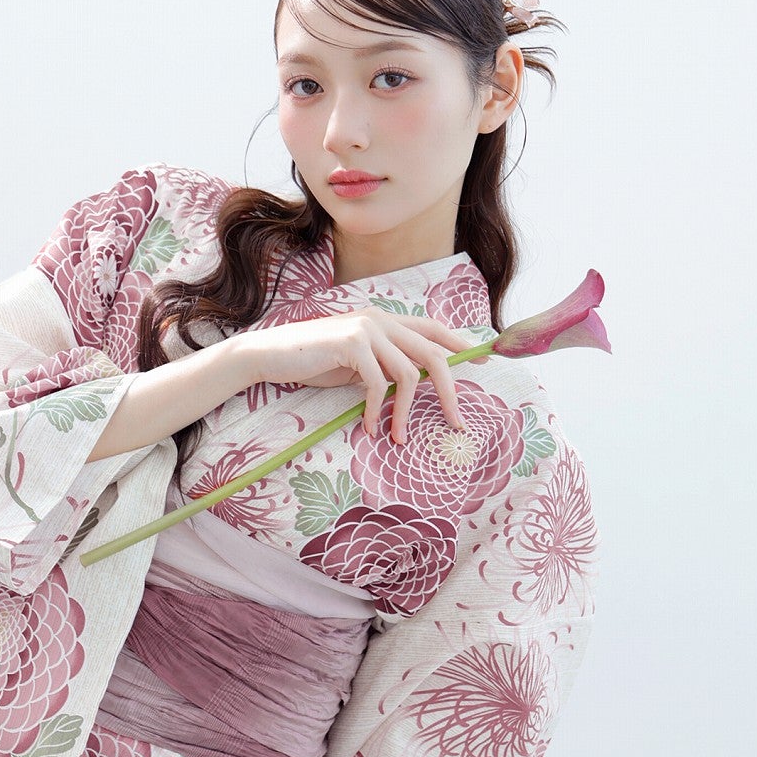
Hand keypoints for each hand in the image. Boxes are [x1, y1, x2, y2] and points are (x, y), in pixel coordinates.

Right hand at [231, 306, 485, 443]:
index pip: (434, 328)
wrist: (270, 355)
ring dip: (405, 413)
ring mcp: (367, 328)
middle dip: (449, 391)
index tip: (486, 362)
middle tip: (457, 422)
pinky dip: (377, 411)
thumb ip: (384, 367)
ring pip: (409, 374)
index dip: (461, 344)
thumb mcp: (355, 364)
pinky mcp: (351, 343)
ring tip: (398, 437)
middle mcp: (381, 318)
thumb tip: (414, 386)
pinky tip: (371, 428)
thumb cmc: (311, 362)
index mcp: (384, 320)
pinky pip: (378, 383)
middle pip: (433, 354)